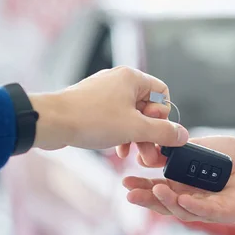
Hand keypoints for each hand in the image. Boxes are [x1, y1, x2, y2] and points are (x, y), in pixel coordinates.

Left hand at [29, 66, 188, 156]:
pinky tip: (118, 148)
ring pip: (131, 115)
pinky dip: (120, 133)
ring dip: (136, 136)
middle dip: (149, 133)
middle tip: (149, 154)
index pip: (162, 94)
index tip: (156, 131)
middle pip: (147, 107)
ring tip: (134, 155)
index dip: (163, 116)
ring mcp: (105, 92)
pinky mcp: (92, 105)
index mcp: (132, 78)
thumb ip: (163, 132)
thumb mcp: (135, 128)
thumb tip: (183, 135)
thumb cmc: (90, 119)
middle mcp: (119, 81)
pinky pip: (115, 118)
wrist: (51, 122)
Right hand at [123, 136, 234, 220]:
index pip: (160, 191)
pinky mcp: (227, 211)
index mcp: (186, 187)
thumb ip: (182, 151)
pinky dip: (194, 206)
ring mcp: (210, 208)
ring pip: (184, 210)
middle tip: (129, 192)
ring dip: (167, 202)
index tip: (125, 181)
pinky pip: (208, 211)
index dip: (143, 188)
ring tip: (154, 190)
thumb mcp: (203, 148)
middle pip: (167, 204)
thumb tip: (155, 149)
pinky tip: (182, 199)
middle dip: (147, 199)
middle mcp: (194, 200)